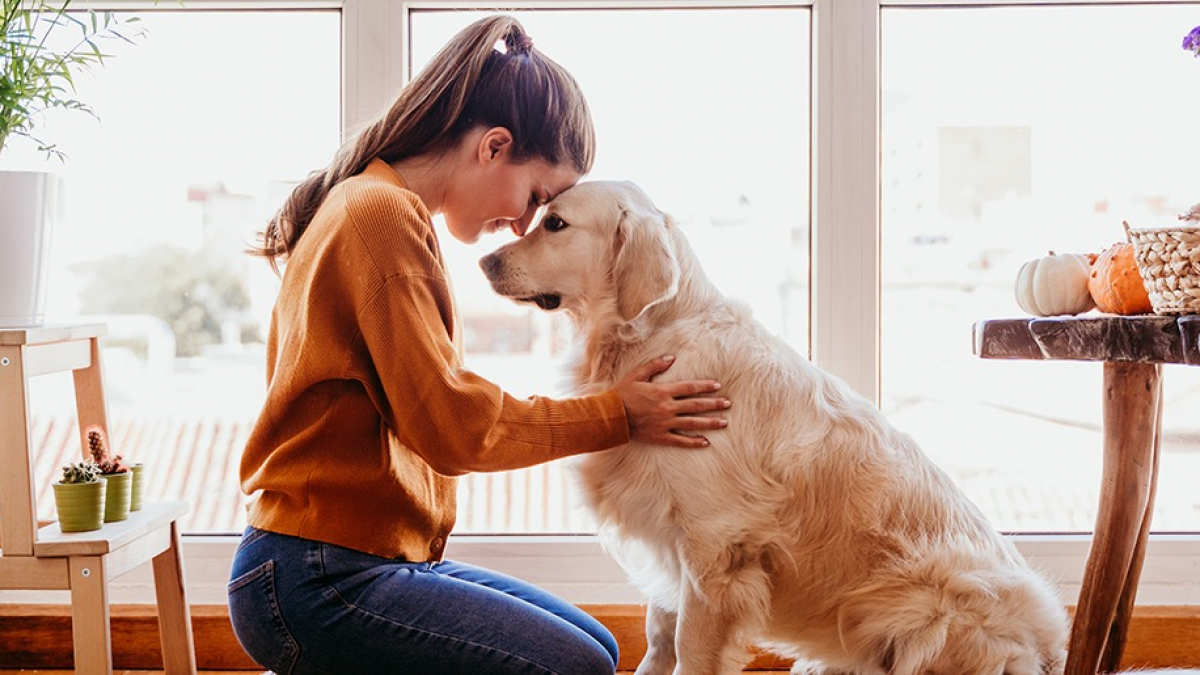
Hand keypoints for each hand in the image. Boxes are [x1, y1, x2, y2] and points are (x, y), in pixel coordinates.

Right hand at [613, 355, 729, 448]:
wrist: (611, 416)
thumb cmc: (622, 394)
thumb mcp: (637, 375)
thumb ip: (655, 365)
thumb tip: (671, 357)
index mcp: (663, 391)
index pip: (689, 387)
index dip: (705, 386)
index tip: (717, 386)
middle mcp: (667, 407)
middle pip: (696, 405)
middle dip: (714, 404)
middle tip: (728, 404)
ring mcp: (665, 423)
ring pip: (692, 423)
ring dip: (710, 422)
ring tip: (724, 422)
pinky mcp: (660, 436)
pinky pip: (680, 440)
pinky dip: (693, 441)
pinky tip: (705, 442)